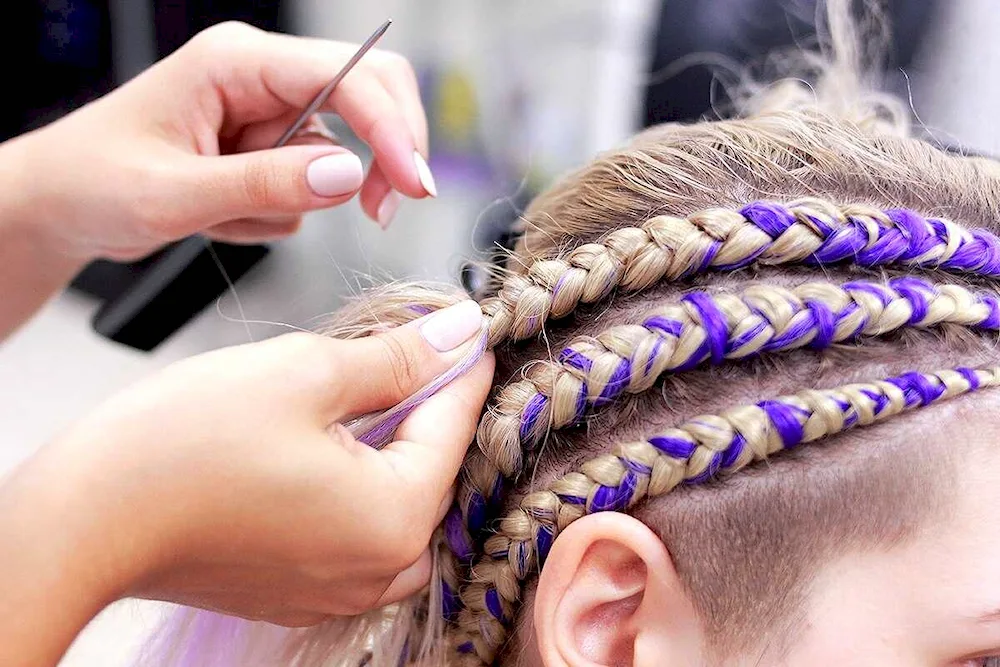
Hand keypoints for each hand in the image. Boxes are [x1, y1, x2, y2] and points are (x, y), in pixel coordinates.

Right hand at [0, 301, 491, 663]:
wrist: (85, 519)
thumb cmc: (182, 447)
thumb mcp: (307, 373)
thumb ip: (398, 358)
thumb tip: (458, 335)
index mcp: (394, 517)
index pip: (456, 421)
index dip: (462, 363)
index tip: (467, 328)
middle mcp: (378, 568)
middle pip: (432, 464)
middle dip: (426, 402)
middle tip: (415, 346)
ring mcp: (338, 589)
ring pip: (398, 499)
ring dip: (392, 443)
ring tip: (369, 391)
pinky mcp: (300, 590)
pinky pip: (358, 530)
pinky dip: (358, 482)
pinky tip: (332, 443)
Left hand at [2, 21, 432, 261]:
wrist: (58, 207)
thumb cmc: (91, 182)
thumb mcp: (173, 194)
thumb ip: (264, 184)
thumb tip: (347, 176)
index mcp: (235, 61)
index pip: (346, 78)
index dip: (392, 129)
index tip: (414, 185)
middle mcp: (259, 78)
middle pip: (367, 99)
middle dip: (382, 157)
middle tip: (379, 214)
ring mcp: (265, 116)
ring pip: (337, 158)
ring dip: (295, 203)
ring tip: (223, 215)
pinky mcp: (266, 151)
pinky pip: (310, 189)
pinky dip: (275, 217)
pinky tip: (222, 217)